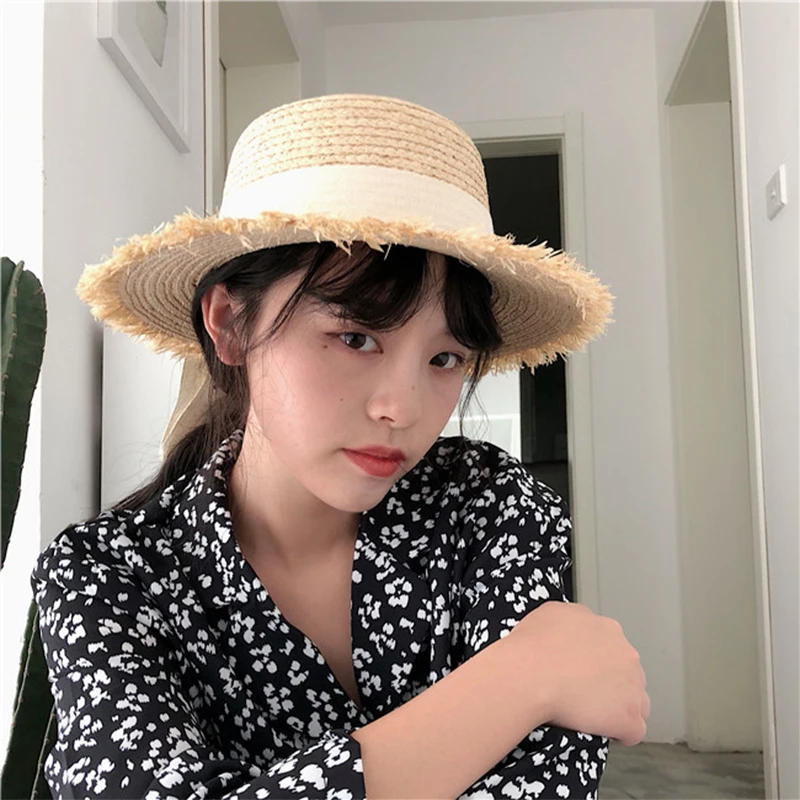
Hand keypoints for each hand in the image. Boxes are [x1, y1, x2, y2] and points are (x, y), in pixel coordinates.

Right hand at [509, 601, 649, 745]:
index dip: (597, 661)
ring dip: (619, 707)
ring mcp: (632, 687)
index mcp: (608, 629)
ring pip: (637, 701)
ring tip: (594, 715)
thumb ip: (573, 618)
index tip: (583, 670)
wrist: (530, 673)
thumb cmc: (532, 647)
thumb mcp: (551, 612)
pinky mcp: (629, 717)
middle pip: (628, 673)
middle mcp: (626, 654)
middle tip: (584, 691)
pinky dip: (620, 733)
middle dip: (611, 683)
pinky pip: (633, 730)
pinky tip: (602, 731)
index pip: (613, 647)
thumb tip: (572, 629)